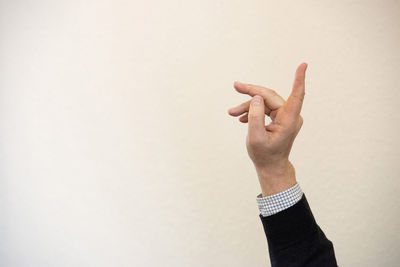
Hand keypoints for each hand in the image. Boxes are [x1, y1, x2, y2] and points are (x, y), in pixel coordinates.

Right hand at [228, 63, 307, 195]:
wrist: (270, 167)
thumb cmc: (264, 155)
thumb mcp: (255, 138)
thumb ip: (255, 117)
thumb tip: (256, 98)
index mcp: (289, 120)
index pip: (297, 96)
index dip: (299, 79)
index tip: (303, 65)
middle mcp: (290, 116)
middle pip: (270, 96)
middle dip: (251, 93)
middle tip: (236, 86)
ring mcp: (285, 116)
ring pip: (264, 102)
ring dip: (247, 105)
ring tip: (232, 112)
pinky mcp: (280, 118)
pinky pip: (265, 108)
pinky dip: (252, 111)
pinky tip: (241, 118)